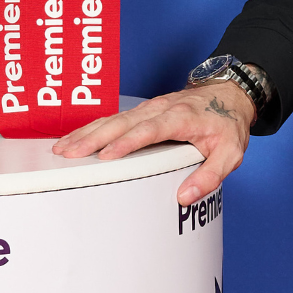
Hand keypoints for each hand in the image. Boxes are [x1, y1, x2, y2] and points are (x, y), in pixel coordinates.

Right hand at [52, 82, 253, 205]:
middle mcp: (161, 108)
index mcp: (182, 117)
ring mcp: (149, 108)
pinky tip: (75, 138)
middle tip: (69, 154)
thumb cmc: (227, 124)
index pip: (150, 129)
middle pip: (122, 122)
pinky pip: (114, 118)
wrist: (229, 95)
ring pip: (113, 118)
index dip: (127, 142)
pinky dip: (92, 128)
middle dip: (93, 138)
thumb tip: (185, 197)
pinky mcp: (143, 111)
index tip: (107, 155)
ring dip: (86, 133)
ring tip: (62, 149)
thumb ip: (211, 175)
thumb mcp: (230, 153)